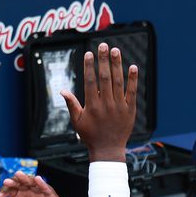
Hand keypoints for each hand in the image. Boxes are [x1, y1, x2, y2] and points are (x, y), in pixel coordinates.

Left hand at [0, 172, 65, 196]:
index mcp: (17, 196)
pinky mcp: (50, 195)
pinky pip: (46, 188)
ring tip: (19, 175)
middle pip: (19, 183)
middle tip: (6, 182)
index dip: (3, 192)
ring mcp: (38, 192)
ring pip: (31, 182)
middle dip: (13, 182)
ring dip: (25, 178)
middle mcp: (27, 191)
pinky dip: (42, 184)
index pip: (8, 190)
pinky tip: (38, 179)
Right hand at [62, 42, 137, 161]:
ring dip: (117, 65)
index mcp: (92, 106)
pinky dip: (133, 80)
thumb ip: (71, 104)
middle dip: (103, 60)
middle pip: (105, 78)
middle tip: (103, 45)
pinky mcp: (130, 110)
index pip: (90, 82)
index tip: (89, 53)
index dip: (89, 66)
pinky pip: (132, 92)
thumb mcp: (77, 122)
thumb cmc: (91, 136)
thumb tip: (62, 90)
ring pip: (118, 82)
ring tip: (116, 51)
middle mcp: (106, 104)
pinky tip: (133, 67)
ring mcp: (119, 107)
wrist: (108, 151)